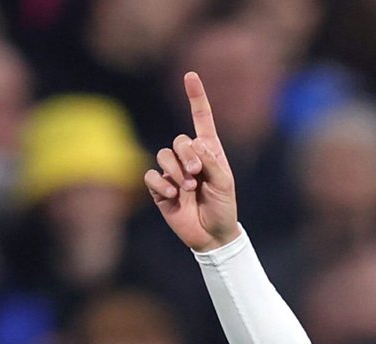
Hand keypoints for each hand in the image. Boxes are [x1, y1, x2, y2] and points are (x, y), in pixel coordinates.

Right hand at [146, 72, 241, 252]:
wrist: (212, 235)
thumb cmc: (224, 207)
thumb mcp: (225, 183)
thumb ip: (211, 161)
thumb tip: (195, 144)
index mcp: (209, 151)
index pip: (201, 119)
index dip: (196, 97)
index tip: (190, 75)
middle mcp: (189, 158)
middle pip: (179, 139)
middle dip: (186, 155)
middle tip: (196, 174)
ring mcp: (173, 172)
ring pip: (163, 155)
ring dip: (175, 171)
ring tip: (187, 188)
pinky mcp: (159, 188)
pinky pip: (151, 175)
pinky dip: (161, 183)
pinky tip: (172, 194)